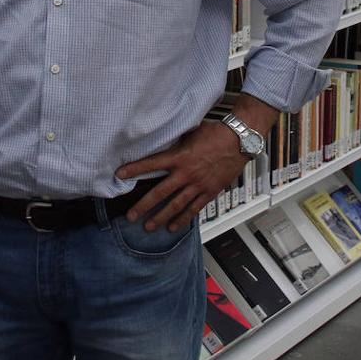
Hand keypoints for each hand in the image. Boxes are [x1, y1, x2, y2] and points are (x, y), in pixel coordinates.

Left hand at [115, 120, 249, 232]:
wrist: (240, 140)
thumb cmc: (216, 133)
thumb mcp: (190, 133)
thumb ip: (176, 142)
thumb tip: (163, 142)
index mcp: (179, 156)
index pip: (151, 164)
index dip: (134, 169)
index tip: (119, 175)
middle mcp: (186, 173)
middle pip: (160, 193)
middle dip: (144, 206)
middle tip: (131, 216)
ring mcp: (198, 185)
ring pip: (176, 205)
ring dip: (160, 217)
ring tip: (148, 226)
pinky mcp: (209, 191)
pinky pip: (194, 208)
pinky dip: (183, 218)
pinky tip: (173, 227)